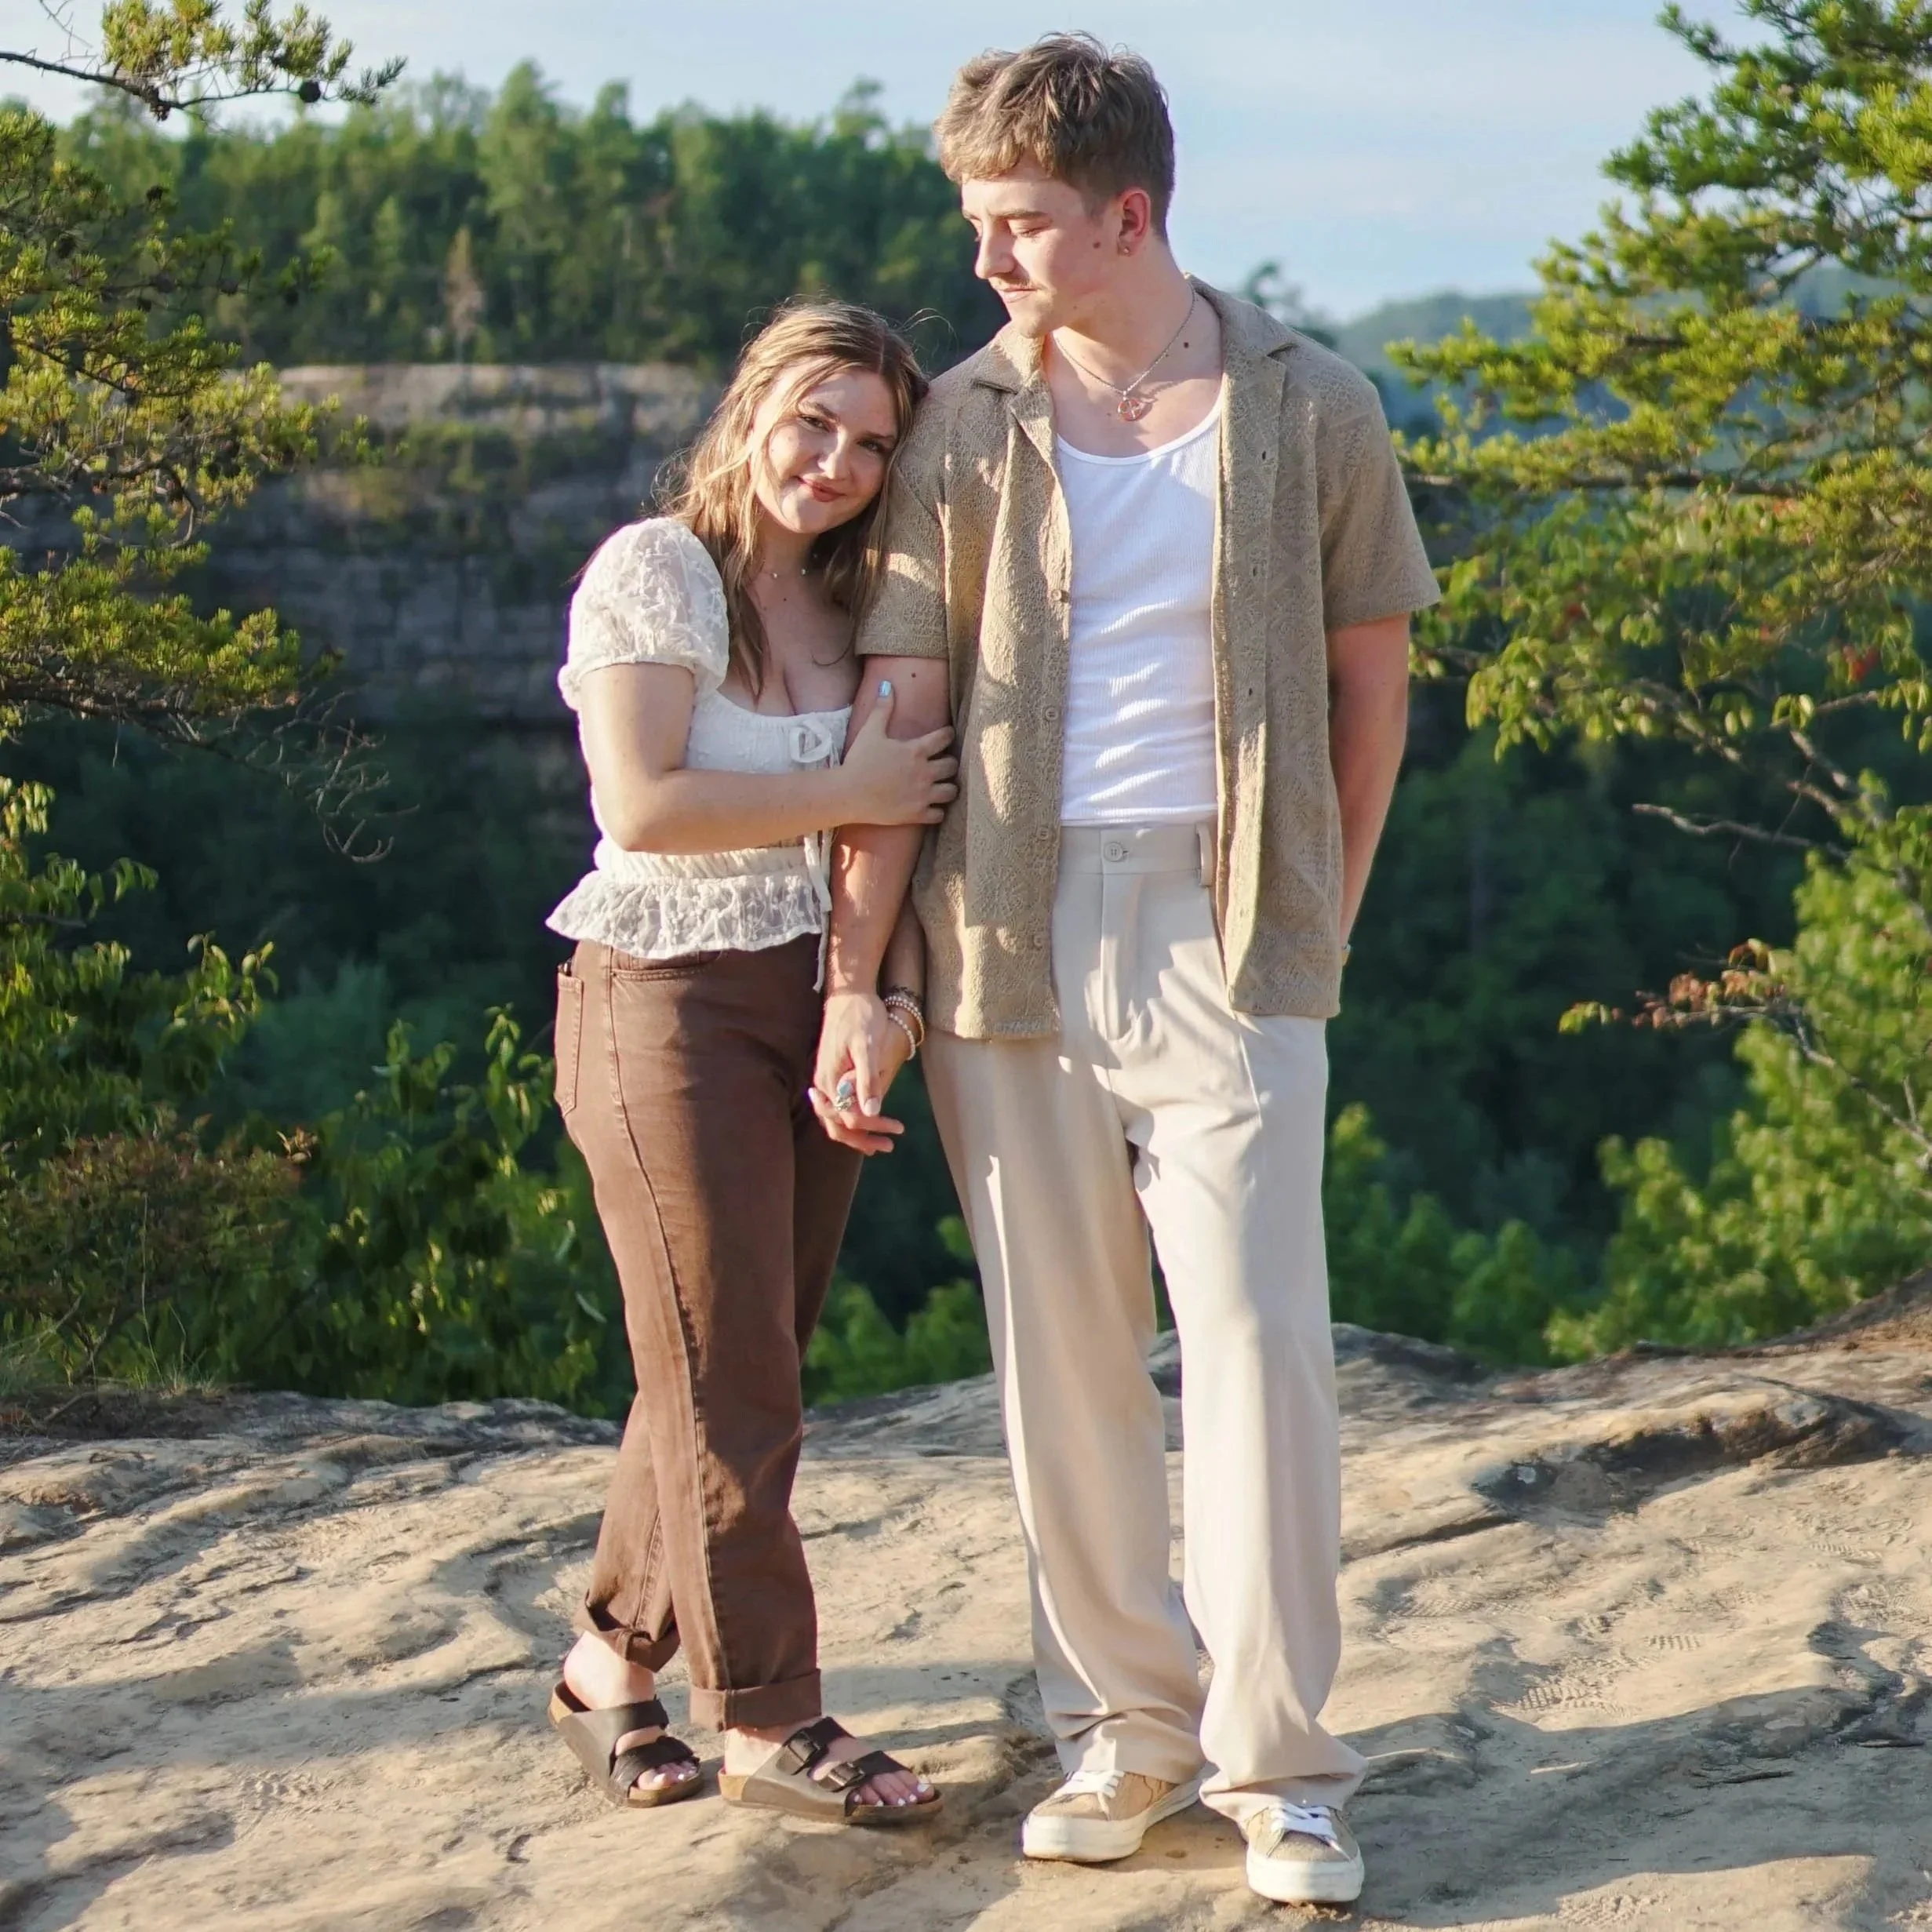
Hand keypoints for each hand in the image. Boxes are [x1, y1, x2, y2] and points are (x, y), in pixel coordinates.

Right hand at [810, 988, 906, 1154]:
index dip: (874, 1126)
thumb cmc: (860, 1016)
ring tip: (875, 1144)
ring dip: (854, 1133)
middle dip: (862, 1138)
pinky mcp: (829, 1074)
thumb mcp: (866, 1046)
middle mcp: (822, 1084)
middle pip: (837, 1124)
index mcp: (830, 1080)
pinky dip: (848, 1119)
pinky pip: (834, 1106)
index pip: (850, 1117)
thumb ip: (867, 1080)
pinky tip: (862, 1120)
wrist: (848, 994)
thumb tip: (870, 1113)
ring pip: (833, 1118)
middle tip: (889, 1146)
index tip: (898, 1128)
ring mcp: (823, 1080)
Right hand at [838, 681, 957, 826]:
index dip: (947, 734)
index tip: (946, 735)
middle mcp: (924, 772)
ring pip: (951, 791)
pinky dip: (938, 811)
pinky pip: (939, 815)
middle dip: (950, 763)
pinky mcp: (916, 814)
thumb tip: (887, 684)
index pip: (945, 737)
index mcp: (916, 750)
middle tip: (944, 763)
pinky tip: (931, 806)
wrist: (847, 794)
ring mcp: (922, 795)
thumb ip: (883, 708)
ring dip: (949, 787)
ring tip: (942, 785)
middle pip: (953, 765)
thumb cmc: (858, 761)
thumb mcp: (870, 731)